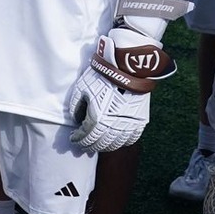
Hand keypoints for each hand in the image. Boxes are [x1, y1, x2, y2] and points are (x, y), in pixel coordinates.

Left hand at [67, 28, 169, 151]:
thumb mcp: (81, 89)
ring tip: (99, 144)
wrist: (127, 67)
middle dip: (90, 145)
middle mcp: (113, 126)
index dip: (78, 140)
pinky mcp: (140, 120)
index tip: (74, 139)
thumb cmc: (101, 76)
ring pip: (116, 144)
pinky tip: (116, 139)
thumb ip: (76, 108)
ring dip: (106, 146)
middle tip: (84, 144)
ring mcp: (128, 125)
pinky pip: (131, 138)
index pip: (85, 137)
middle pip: (100, 144)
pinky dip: (122, 142)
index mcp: (97, 119)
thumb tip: (78, 120)